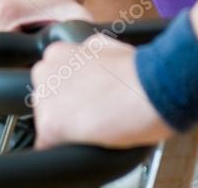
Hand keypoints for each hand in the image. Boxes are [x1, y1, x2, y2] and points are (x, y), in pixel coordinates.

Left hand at [33, 35, 171, 149]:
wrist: (152, 88)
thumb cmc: (139, 71)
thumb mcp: (109, 46)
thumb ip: (88, 52)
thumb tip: (86, 57)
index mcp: (58, 53)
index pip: (53, 82)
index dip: (70, 95)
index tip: (85, 100)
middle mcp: (45, 72)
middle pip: (47, 103)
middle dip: (65, 111)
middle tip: (91, 113)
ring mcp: (45, 98)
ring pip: (48, 125)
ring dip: (66, 130)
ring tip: (94, 126)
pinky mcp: (50, 125)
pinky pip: (49, 148)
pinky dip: (66, 151)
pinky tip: (88, 141)